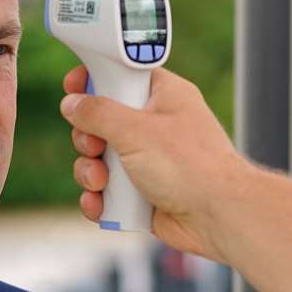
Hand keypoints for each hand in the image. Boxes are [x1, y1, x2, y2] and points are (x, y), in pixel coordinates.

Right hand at [59, 65, 251, 259]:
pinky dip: (100, 199)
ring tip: (102, 182)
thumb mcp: (136, 129)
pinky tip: (101, 204)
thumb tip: (72, 103)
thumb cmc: (191, 166)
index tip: (73, 85)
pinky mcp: (144, 192)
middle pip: (101, 121)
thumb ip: (98, 112)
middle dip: (88, 139)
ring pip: (100, 159)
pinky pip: (108, 192)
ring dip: (91, 172)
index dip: (96, 78)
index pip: (123, 75)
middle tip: (96, 146)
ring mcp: (149, 161)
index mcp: (164, 96)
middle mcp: (156, 126)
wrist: (220, 216)